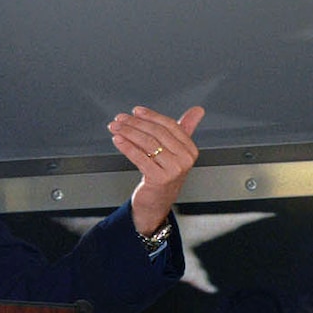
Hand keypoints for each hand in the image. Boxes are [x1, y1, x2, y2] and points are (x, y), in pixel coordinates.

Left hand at [108, 105, 201, 235]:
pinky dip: (127, 147)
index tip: (135, 111)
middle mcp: (185, 159)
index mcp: (190, 149)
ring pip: (147, 144)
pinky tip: (117, 140)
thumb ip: (185, 130)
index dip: (151, 116)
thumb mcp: (175, 152)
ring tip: (115, 128)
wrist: (157, 202)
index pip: (169, 125)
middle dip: (135, 124)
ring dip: (128, 133)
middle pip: (157, 133)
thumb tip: (198, 110)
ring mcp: (174, 170)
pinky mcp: (160, 179)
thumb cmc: (164, 175)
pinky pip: (141, 158)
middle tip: (119, 119)